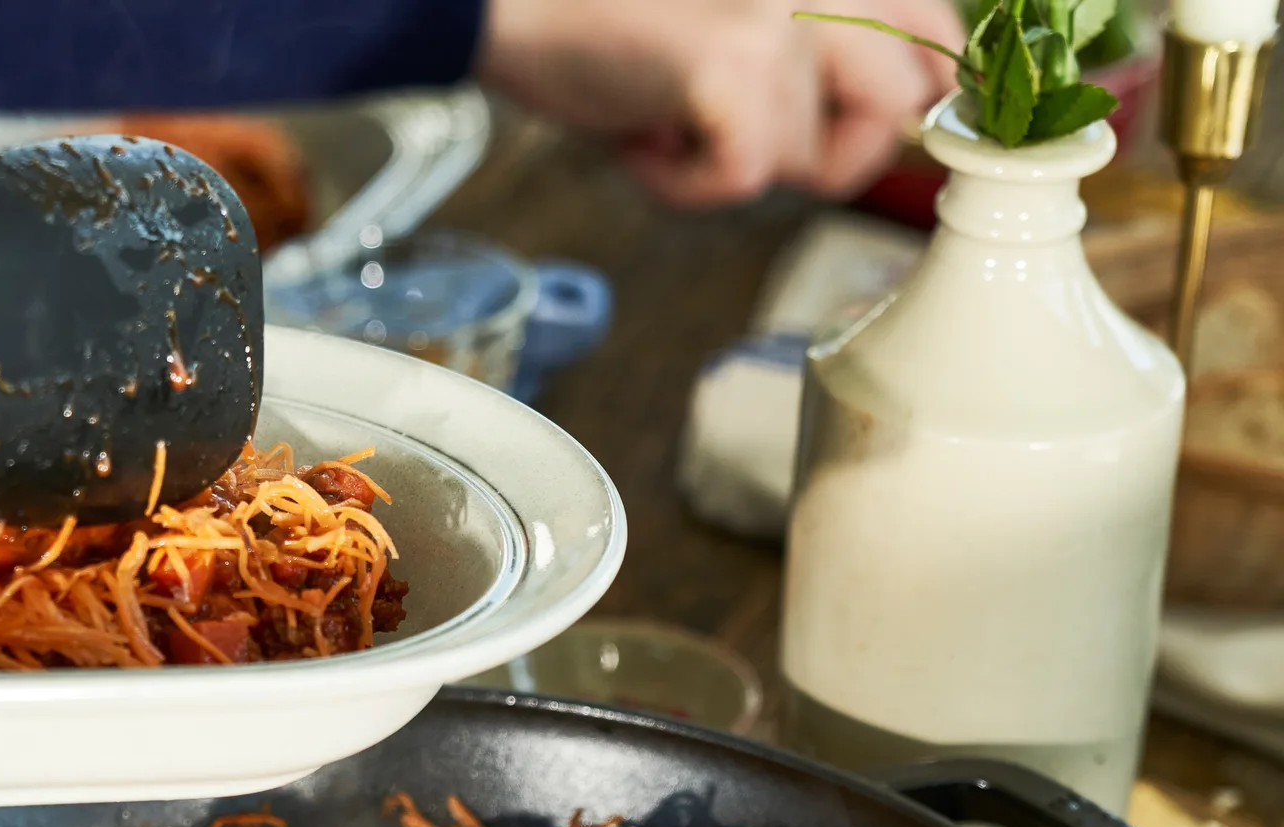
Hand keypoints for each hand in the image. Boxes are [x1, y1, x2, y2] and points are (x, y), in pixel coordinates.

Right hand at [480, 0, 959, 208]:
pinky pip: (745, 179)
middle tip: (749, 140)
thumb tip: (897, 116)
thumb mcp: (741, 21)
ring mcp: (783, 18)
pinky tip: (645, 138)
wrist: (515, 3)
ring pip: (817, 156)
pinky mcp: (733, 68)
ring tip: (672, 119)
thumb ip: (819, 52)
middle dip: (831, 153)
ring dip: (737, 166)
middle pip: (903, 107)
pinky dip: (686, 184)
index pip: (936, 37)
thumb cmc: (611, 20)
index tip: (863, 130)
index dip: (912, 99)